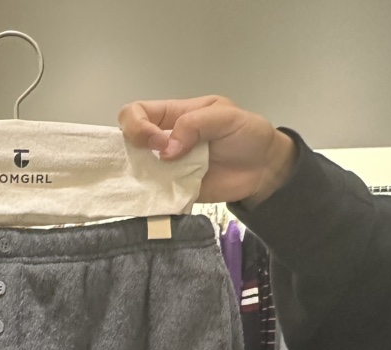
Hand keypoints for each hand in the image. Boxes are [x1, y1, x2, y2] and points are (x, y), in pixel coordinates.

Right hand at [118, 96, 296, 206]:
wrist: (263, 170)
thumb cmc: (247, 136)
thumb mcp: (226, 117)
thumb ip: (195, 124)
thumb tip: (166, 150)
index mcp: (174, 115)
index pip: (136, 112)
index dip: (136, 125)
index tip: (157, 141)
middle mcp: (163, 141)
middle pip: (127, 141)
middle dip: (133, 149)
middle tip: (159, 160)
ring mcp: (166, 168)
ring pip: (135, 170)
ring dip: (139, 176)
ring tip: (157, 180)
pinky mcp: (172, 191)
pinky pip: (152, 194)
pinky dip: (149, 196)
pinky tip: (158, 196)